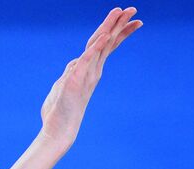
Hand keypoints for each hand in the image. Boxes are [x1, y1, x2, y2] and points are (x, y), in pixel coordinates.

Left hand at [39, 7, 142, 150]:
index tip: (135, 20)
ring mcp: (85, 75)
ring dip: (110, 28)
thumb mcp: (64, 85)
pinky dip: (95, 48)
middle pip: (107, 42)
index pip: (106, 46)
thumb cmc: (59, 111)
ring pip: (100, 46)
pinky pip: (87, 60)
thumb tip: (74, 64)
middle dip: (119, 24)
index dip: (119, 31)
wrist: (57, 131)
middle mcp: (91, 71)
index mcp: (90, 70)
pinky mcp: (75, 80)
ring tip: (121, 13)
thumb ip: (71, 72)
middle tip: (134, 9)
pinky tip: (104, 36)